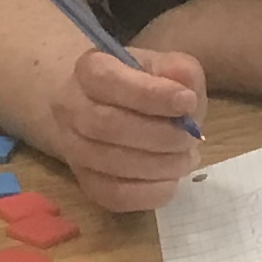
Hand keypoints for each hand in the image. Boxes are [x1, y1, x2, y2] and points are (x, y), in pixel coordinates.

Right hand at [42, 41, 208, 215]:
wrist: (97, 109)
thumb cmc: (136, 85)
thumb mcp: (160, 65)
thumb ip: (178, 71)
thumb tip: (186, 92)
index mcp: (88, 70)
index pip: (109, 80)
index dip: (150, 94)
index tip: (187, 101)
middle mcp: (70, 108)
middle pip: (108, 125)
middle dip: (160, 134)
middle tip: (190, 137)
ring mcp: (74, 149)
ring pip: (111, 163)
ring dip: (159, 164)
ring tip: (186, 158)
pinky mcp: (86, 183)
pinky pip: (114, 195)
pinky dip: (150, 192)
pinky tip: (171, 179)